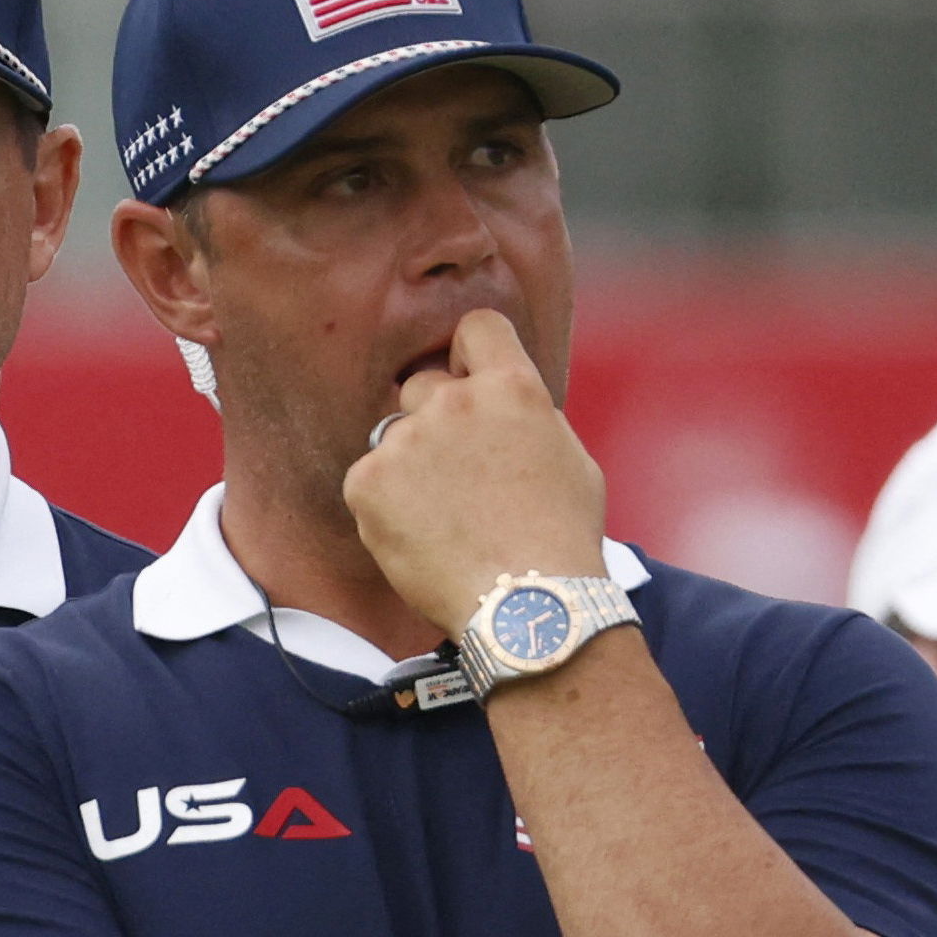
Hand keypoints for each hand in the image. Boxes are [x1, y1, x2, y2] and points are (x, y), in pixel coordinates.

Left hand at [342, 309, 605, 637]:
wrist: (528, 609)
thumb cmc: (560, 542)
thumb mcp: (569, 458)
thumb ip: (526, 415)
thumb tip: (504, 397)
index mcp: (511, 388)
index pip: (476, 327)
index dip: (470, 354)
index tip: (470, 383)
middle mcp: (455, 402)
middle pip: (423, 386)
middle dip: (435, 421)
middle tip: (458, 478)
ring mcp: (406, 441)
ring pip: (394, 437)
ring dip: (409, 467)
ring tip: (444, 520)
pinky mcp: (367, 481)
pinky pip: (367, 479)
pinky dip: (383, 506)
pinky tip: (420, 537)